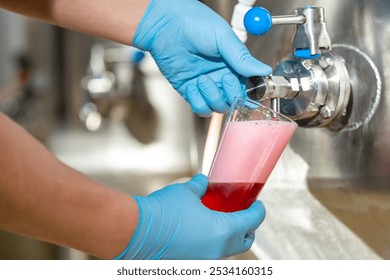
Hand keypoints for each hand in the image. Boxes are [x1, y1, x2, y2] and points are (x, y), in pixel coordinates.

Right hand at [116, 174, 265, 259]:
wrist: (138, 231)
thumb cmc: (164, 211)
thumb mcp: (187, 192)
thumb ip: (200, 187)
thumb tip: (203, 182)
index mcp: (222, 231)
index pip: (252, 222)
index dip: (258, 211)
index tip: (258, 205)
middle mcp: (217, 250)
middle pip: (244, 242)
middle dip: (248, 228)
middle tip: (244, 215)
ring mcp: (204, 260)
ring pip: (226, 250)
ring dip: (229, 237)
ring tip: (220, 222)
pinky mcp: (191, 263)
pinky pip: (210, 254)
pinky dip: (212, 244)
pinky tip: (202, 232)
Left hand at [133, 0, 271, 116]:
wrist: (166, 25)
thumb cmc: (194, 24)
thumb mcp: (223, 38)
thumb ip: (242, 58)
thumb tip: (264, 70)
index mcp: (233, 64)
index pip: (248, 86)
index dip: (250, 91)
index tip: (248, 88)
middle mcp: (221, 76)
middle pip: (234, 100)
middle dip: (231, 94)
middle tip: (224, 78)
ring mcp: (206, 85)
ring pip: (218, 106)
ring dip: (213, 97)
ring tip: (202, 79)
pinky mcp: (189, 90)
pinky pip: (200, 107)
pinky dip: (198, 101)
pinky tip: (193, 85)